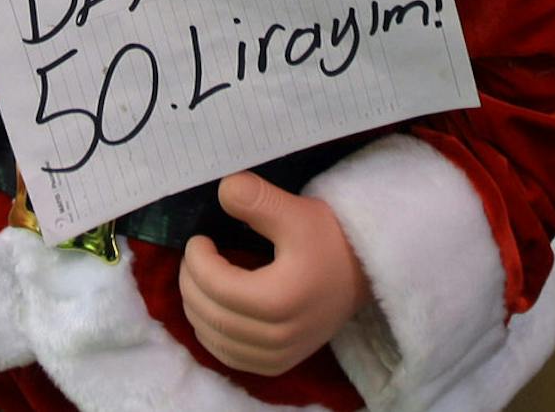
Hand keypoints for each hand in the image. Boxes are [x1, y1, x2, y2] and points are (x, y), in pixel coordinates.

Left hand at [179, 174, 367, 376]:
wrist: (364, 272)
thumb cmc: (330, 239)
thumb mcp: (296, 211)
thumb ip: (257, 198)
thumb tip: (222, 190)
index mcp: (281, 299)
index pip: (217, 286)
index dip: (197, 261)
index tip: (198, 240)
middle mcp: (279, 336)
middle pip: (211, 315)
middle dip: (191, 282)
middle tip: (194, 256)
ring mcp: (280, 355)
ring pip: (215, 340)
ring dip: (196, 308)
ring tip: (199, 278)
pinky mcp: (280, 364)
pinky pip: (231, 358)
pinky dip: (212, 335)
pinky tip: (211, 309)